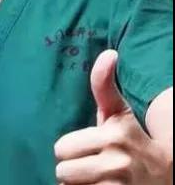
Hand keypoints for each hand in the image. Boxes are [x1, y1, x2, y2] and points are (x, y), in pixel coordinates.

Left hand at [55, 50, 172, 183]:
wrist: (167, 174)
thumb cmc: (134, 139)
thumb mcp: (120, 113)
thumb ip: (104, 85)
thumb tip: (109, 53)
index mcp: (114, 135)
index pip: (61, 148)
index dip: (69, 150)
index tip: (87, 148)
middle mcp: (117, 161)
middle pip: (62, 171)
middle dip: (71, 169)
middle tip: (89, 166)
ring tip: (96, 178)